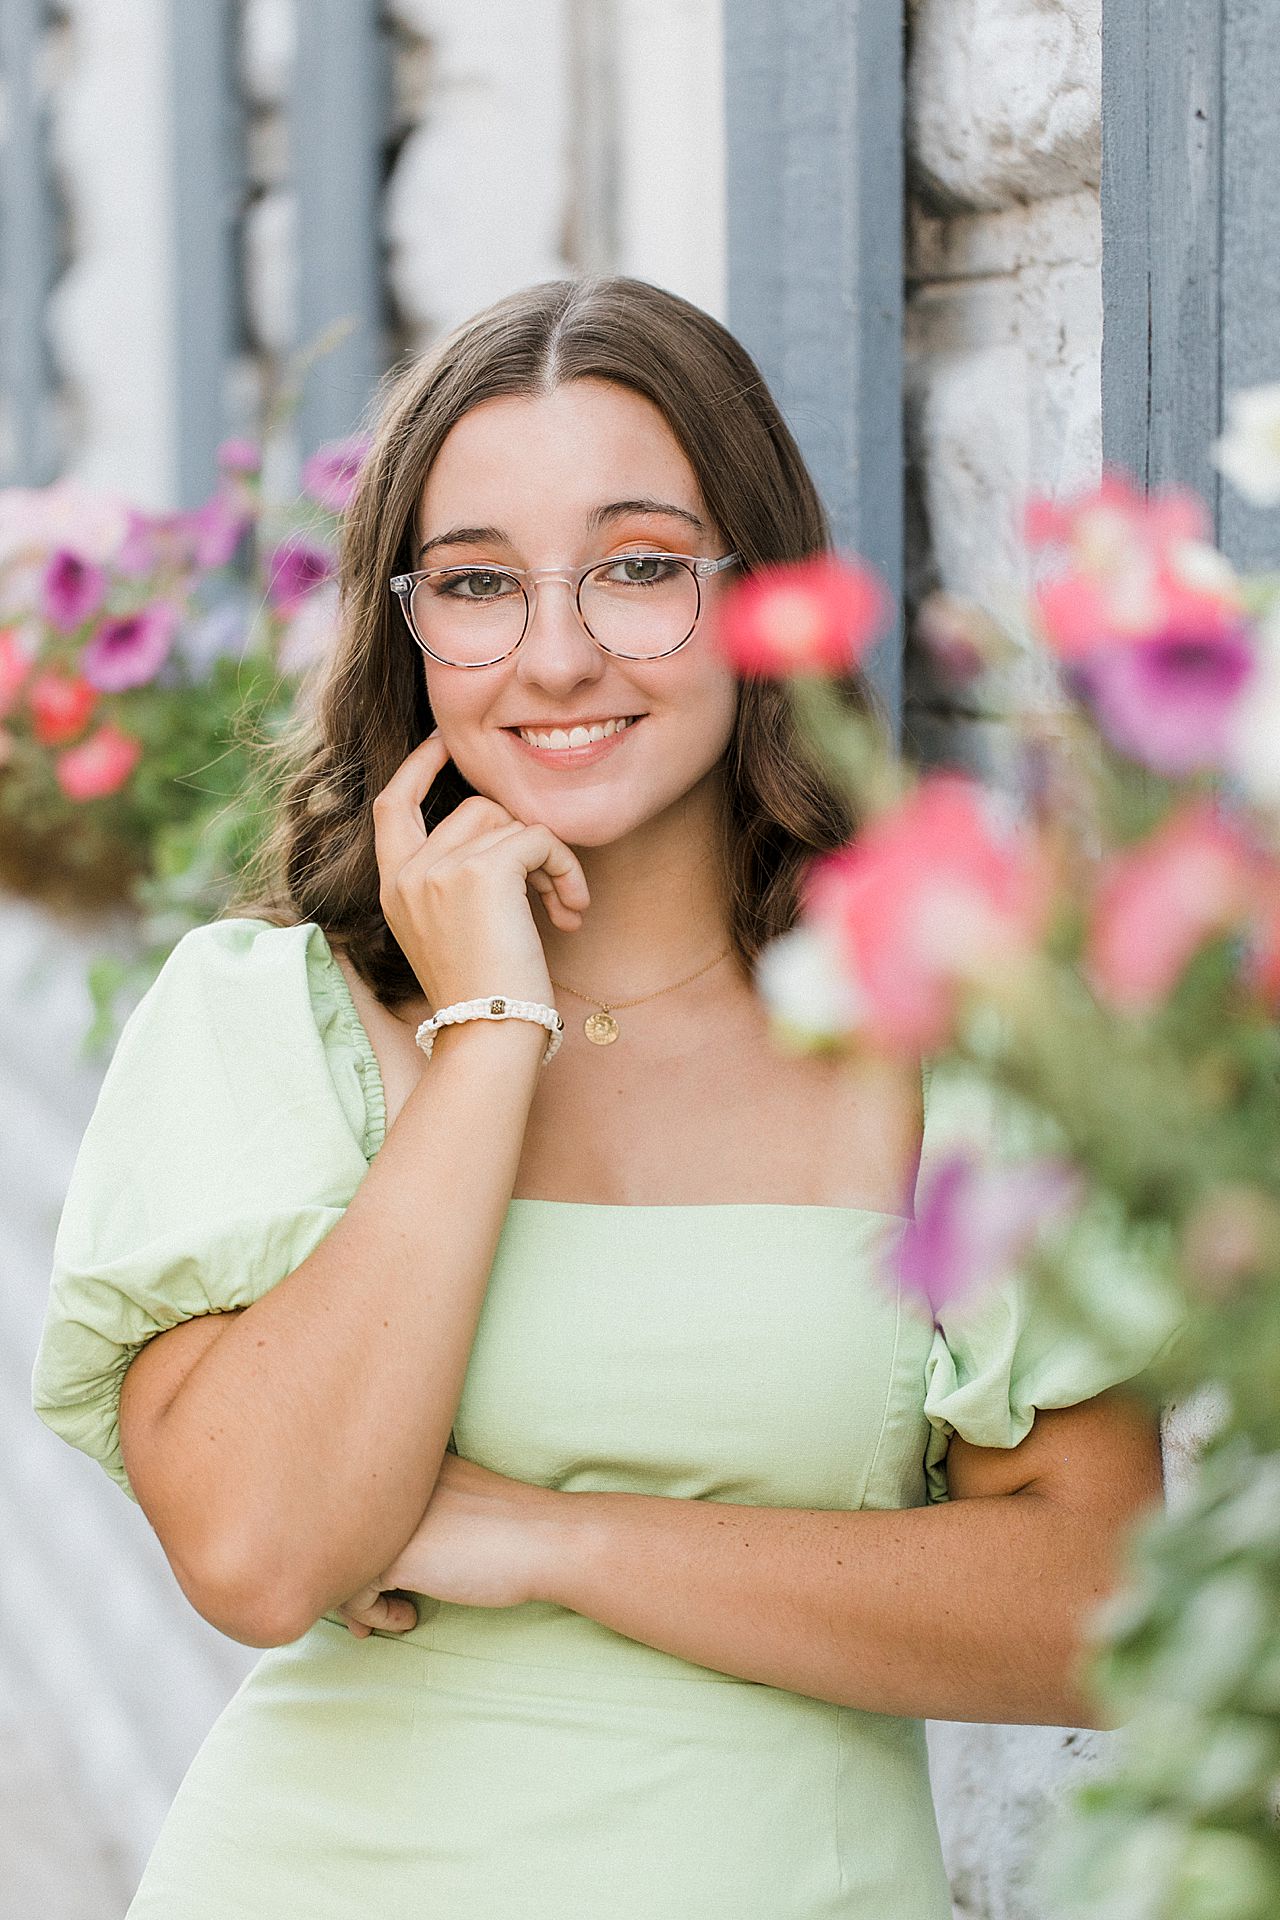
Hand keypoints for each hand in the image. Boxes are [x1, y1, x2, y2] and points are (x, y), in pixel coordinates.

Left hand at [334, 1452, 573, 1637]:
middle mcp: (385, 1484)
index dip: (358, 1548)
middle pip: (336, 1534)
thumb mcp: (450, 1503)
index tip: (377, 1580)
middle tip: (365, 1614)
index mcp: (403, 1463)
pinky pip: (352, 1596)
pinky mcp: (391, 1557)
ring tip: (396, 1614)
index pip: (352, 1505)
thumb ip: (411, 1517)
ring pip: (337, 1565)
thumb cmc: (510, 1528)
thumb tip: (373, 1560)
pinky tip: (410, 1617)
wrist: (544, 1540)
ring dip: (361, 1602)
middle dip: (347, 1580)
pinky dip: (376, 1615)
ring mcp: (385, 1519)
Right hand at [372, 728, 590, 1010]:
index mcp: (393, 887)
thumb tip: (507, 836)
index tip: (445, 742)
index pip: (391, 804)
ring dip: (549, 859)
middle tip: (548, 891)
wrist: (490, 1035)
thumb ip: (456, 881)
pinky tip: (572, 911)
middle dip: (519, 840)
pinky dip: (565, 868)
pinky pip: (538, 837)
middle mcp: (408, 872)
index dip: (417, 766)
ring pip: (509, 821)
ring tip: (564, 907)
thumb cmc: (485, 996)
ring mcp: (439, 869)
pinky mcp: (482, 871)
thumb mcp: (450, 933)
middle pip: (473, 809)